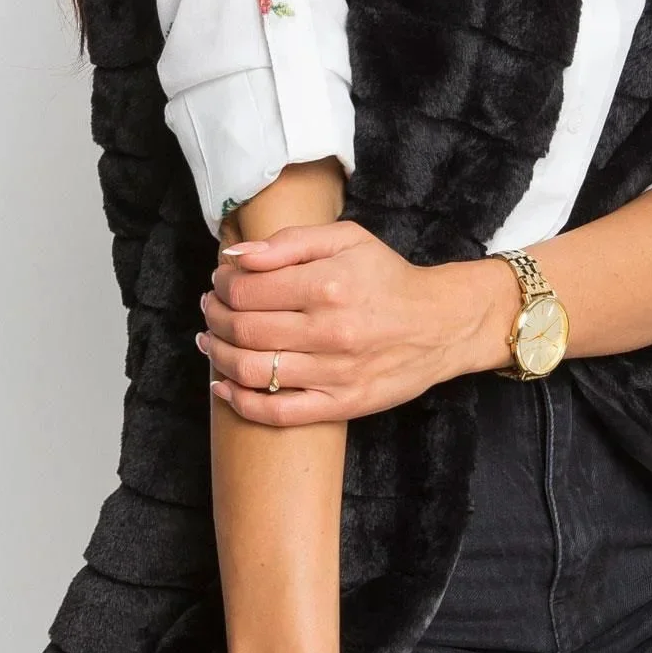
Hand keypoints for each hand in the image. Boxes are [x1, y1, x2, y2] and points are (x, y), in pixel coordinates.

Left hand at [198, 220, 507, 424]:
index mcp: (329, 284)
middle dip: (215, 317)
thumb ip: (290, 242)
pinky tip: (223, 386)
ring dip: (218, 356)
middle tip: (210, 308)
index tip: (219, 282)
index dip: (222, 286)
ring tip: (211, 341)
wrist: (441, 324)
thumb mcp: (346, 239)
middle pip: (244, 330)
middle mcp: (331, 330)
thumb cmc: (388, 278)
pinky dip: (240, 402)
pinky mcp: (342, 404)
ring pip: (252, 371)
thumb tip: (236, 256)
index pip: (247, 290)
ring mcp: (336, 372)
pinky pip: (278, 413)